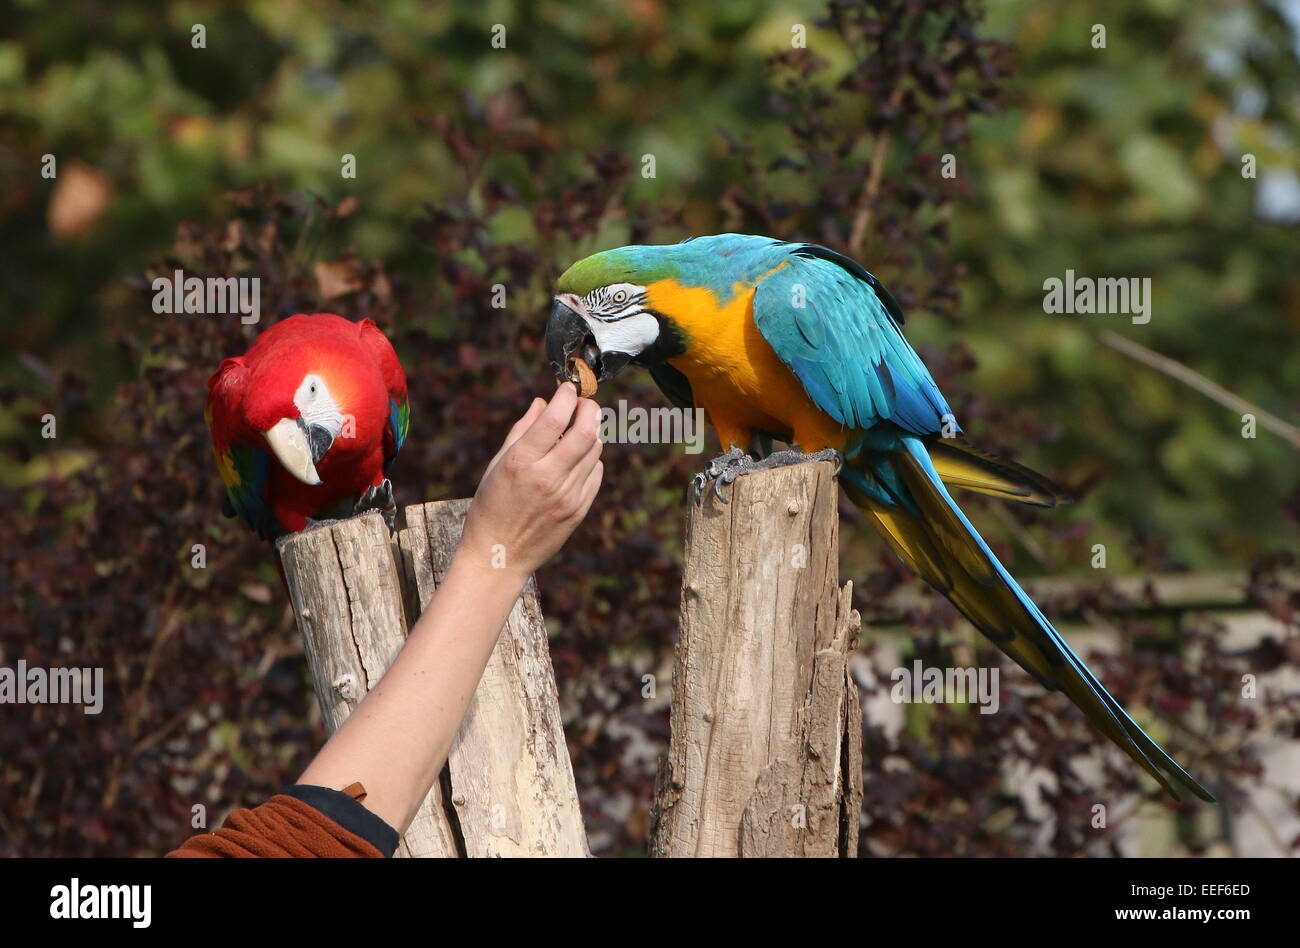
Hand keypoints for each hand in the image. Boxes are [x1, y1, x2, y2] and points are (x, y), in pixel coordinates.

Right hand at [458, 382, 603, 581]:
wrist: (499, 555)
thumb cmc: (491, 506)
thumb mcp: (497, 464)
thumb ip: (522, 431)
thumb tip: (543, 403)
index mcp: (522, 463)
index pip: (556, 418)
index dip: (567, 396)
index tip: (567, 388)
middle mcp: (548, 478)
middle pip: (586, 431)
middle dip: (589, 408)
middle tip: (584, 403)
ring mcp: (567, 496)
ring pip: (595, 450)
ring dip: (590, 432)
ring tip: (576, 431)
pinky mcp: (579, 510)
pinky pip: (595, 473)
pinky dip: (589, 459)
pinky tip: (575, 460)